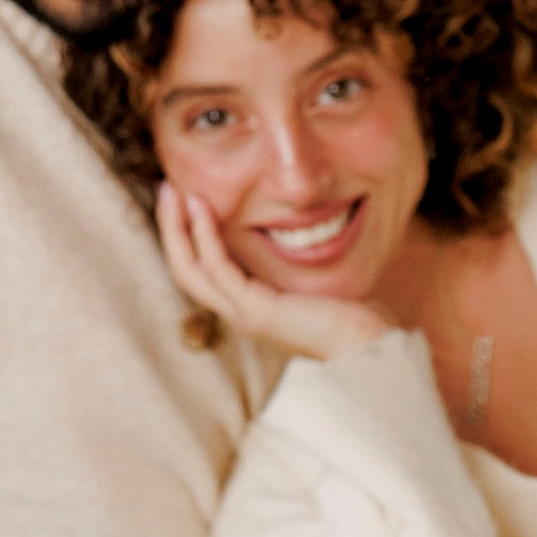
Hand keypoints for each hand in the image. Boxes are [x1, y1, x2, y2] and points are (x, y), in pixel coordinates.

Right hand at [154, 182, 391, 365]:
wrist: (370, 348)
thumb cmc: (353, 316)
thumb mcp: (314, 281)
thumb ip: (295, 260)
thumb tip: (299, 224)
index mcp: (249, 308)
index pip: (201, 272)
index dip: (186, 236)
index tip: (186, 199)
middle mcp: (239, 315)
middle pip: (184, 271)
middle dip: (171, 228)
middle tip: (166, 188)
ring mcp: (244, 316)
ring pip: (190, 270)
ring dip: (178, 227)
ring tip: (174, 191)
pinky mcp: (256, 312)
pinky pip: (218, 268)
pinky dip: (205, 236)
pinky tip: (202, 208)